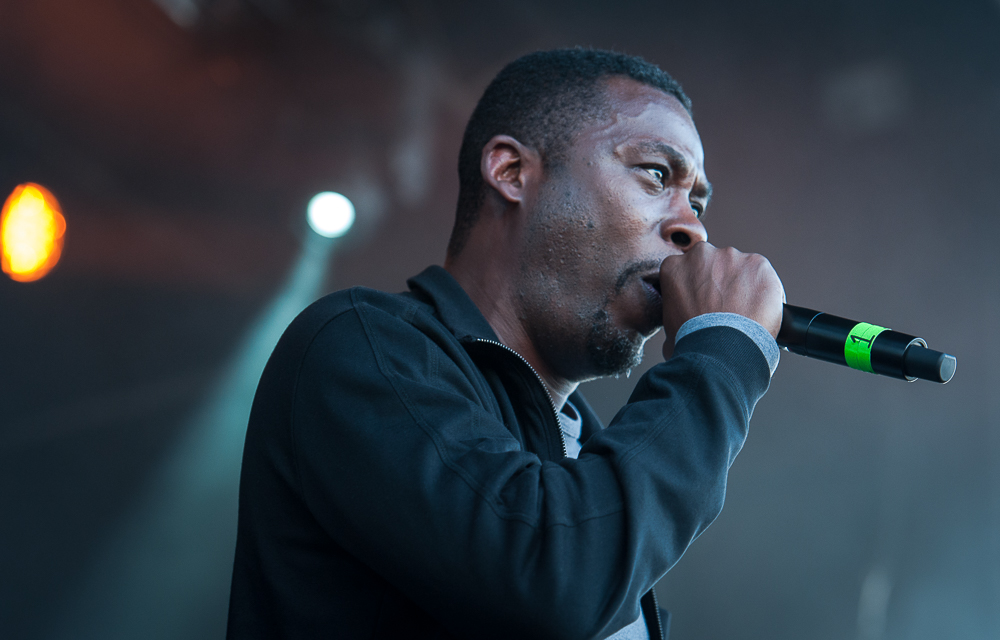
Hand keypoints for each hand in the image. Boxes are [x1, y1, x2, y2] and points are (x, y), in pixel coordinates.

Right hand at [660, 242, 783, 358]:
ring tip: (745, 313)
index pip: (687, 270)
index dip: (697, 287)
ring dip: (743, 285)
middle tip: (725, 307)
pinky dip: (764, 291)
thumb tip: (685, 320)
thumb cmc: (693, 343)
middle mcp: (701, 254)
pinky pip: (763, 275)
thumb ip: (677, 310)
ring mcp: (731, 257)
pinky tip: (760, 311)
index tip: (704, 301)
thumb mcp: (669, 325)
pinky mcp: (758, 264)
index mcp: (674, 267)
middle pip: (714, 264)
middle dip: (719, 281)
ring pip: (740, 268)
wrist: (720, 351)